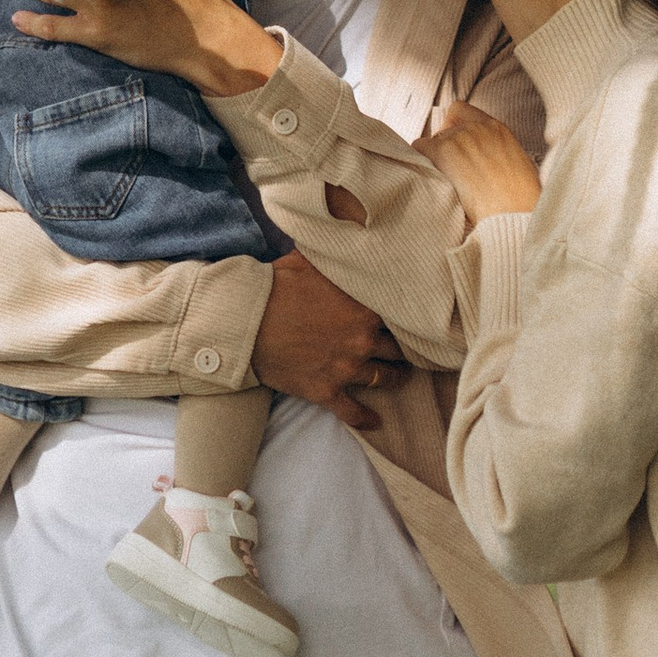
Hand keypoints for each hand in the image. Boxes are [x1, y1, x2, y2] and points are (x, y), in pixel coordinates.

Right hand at [253, 251, 407, 430]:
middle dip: (403, 348)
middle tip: (410, 349)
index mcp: (365, 307)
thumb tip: (347, 235)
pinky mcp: (326, 392)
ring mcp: (346, 369)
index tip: (410, 318)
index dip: (404, 316)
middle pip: (397, 348)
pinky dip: (366, 418)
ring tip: (401, 378)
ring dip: (394, 378)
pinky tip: (376, 422)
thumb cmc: (277, 286)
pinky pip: (353, 412)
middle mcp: (362, 341)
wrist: (247, 322)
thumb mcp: (311, 259)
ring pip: (383, 379)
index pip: (399, 314)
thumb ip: (337, 256)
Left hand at [425, 101, 541, 222]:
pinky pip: (420, 148)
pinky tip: (432, 178)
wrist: (513, 212)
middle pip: (445, 127)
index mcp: (496, 128)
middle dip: (445, 146)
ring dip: (436, 158)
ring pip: (433, 140)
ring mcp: (459, 137)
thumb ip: (497, 151)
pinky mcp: (444, 151)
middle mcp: (476, 127)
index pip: (461, 111)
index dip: (453, 126)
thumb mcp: (517, 164)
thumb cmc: (520, 198)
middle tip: (451, 171)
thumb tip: (484, 159)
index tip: (454, 144)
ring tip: (446, 181)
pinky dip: (422, 161)